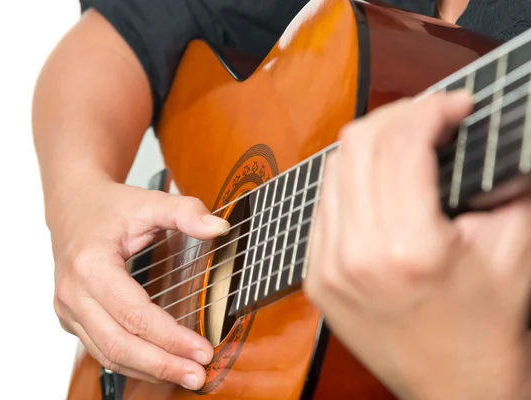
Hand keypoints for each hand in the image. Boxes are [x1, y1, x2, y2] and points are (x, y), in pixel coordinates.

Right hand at [48, 179, 228, 389]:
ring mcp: (67, 310)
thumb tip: (220, 227)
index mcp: (90, 264)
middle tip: (198, 374)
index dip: (170, 337)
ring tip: (185, 375)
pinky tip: (160, 366)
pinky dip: (132, 363)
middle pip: (118, 344)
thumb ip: (186, 212)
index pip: (134, 314)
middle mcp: (72, 292)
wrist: (73, 207)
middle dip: (162, 365)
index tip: (203, 350)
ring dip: (148, 370)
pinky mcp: (71, 319)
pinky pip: (101, 350)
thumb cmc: (109, 207)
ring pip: (107, 354)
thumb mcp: (149, 202)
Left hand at [304, 91, 530, 399]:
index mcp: (407, 247)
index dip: (429, 109)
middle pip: (358, 145)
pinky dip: (350, 182)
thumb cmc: (487, 323)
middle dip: (397, 116)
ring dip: (371, 146)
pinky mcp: (314, 276)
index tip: (453, 106)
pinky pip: (323, 205)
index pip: (399, 144)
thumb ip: (498, 178)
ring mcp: (326, 266)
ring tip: (405, 146)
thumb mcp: (514, 246)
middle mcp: (354, 254)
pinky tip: (377, 183)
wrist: (455, 385)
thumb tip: (475, 130)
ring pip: (333, 170)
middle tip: (429, 118)